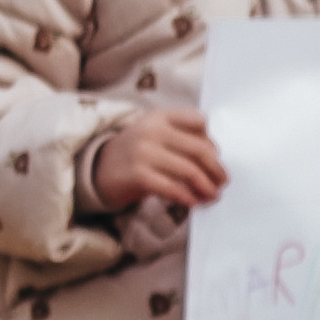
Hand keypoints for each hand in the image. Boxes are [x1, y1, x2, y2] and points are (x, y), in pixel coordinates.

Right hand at [84, 107, 225, 213]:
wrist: (96, 170)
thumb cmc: (134, 154)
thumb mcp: (154, 136)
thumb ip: (180, 139)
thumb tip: (215, 157)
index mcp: (160, 117)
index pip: (198, 121)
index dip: (212, 142)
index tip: (217, 158)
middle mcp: (153, 131)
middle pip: (199, 149)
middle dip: (216, 168)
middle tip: (223, 181)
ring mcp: (144, 152)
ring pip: (189, 170)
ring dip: (206, 185)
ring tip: (212, 195)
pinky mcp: (138, 175)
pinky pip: (172, 187)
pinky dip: (187, 196)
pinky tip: (193, 202)